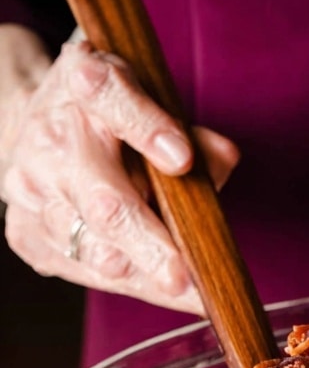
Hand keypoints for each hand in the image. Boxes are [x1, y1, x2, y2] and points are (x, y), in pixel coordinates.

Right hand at [0, 37, 238, 307]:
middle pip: (104, 201)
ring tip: (183, 284)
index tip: (181, 158)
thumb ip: (193, 133)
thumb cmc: (111, 123)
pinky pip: (81, 270)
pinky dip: (127, 283)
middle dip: (148, 244)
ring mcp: (31, 188)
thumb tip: (223, 158)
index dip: (146, 127)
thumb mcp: (153, 107)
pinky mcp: (25, 232)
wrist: (32, 131)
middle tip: (183, 278)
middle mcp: (52, 138)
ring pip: (92, 248)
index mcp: (84, 84)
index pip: (110, 96)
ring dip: (144, 274)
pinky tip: (155, 283)